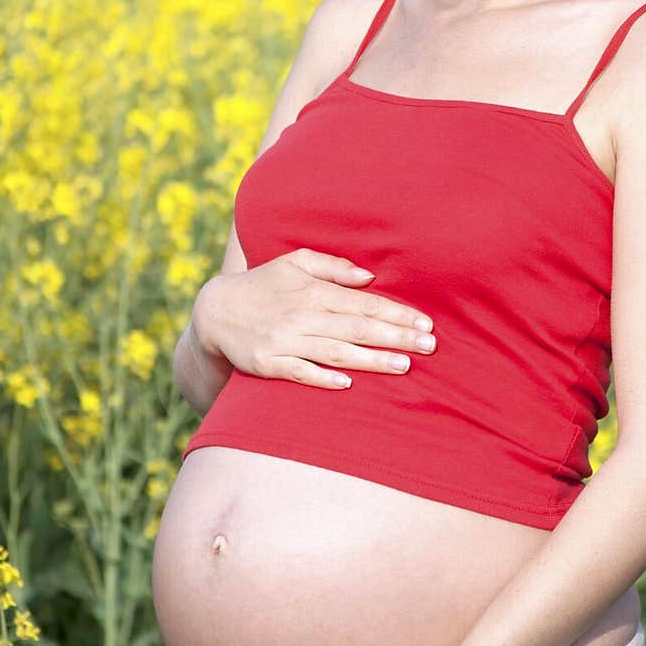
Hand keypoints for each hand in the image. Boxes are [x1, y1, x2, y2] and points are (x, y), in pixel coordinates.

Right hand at [193, 247, 436, 389]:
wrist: (215, 311)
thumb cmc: (264, 285)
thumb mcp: (294, 262)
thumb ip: (332, 267)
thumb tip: (369, 276)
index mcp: (312, 291)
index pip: (363, 304)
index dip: (396, 313)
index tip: (425, 323)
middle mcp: (301, 316)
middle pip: (356, 328)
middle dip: (395, 337)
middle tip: (430, 346)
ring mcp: (284, 342)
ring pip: (334, 352)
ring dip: (370, 360)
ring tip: (404, 366)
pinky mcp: (267, 364)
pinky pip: (298, 372)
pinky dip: (321, 377)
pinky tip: (347, 383)